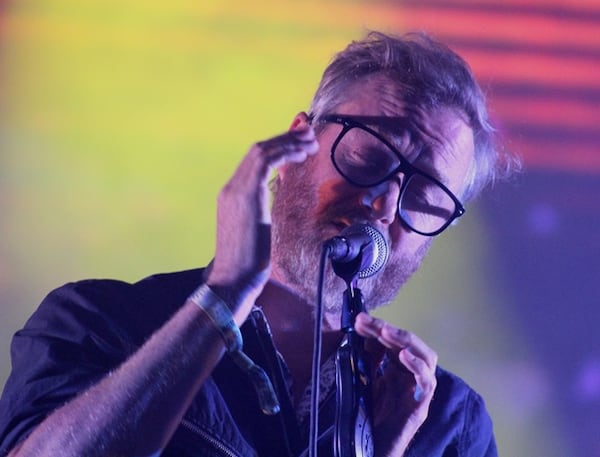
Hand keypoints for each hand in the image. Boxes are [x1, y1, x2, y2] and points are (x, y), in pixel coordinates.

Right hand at [207, 125, 317, 322]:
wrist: (233, 279)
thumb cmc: (246, 263)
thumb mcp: (255, 231)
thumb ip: (259, 213)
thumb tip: (269, 209)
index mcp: (232, 195)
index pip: (254, 162)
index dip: (277, 149)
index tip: (298, 145)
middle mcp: (231, 188)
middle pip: (257, 150)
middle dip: (285, 138)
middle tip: (308, 133)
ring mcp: (235, 190)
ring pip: (261, 151)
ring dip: (288, 142)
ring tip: (310, 141)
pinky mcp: (245, 195)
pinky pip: (265, 162)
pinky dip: (284, 153)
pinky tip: (302, 154)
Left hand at [354, 312, 437, 455]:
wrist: (370, 451)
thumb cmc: (367, 419)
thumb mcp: (363, 382)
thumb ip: (365, 361)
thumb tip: (361, 334)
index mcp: (397, 370)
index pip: (392, 341)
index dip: (377, 328)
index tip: (359, 320)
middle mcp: (411, 377)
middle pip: (410, 345)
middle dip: (390, 330)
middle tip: (370, 323)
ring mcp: (419, 391)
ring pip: (426, 357)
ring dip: (406, 342)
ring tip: (386, 332)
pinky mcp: (421, 407)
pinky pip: (428, 383)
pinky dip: (418, 367)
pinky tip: (403, 356)